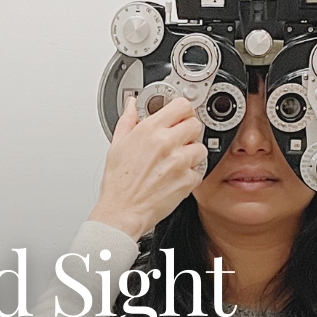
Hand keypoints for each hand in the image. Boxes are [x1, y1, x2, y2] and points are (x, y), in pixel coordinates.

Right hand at [89, 95, 206, 240]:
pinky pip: (199, 171)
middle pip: (195, 124)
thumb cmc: (118, 184)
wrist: (122, 212)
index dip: (182, 111)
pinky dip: (190, 175)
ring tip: (176, 163)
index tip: (180, 117)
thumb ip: (128, 121)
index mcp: (149, 130)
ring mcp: (179, 162)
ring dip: (192, 154)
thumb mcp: (116, 146)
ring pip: (201, 148)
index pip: (182, 105)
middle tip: (179, 141)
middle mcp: (166, 143)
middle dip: (188, 132)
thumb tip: (131, 105)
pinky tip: (176, 178)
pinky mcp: (187, 180)